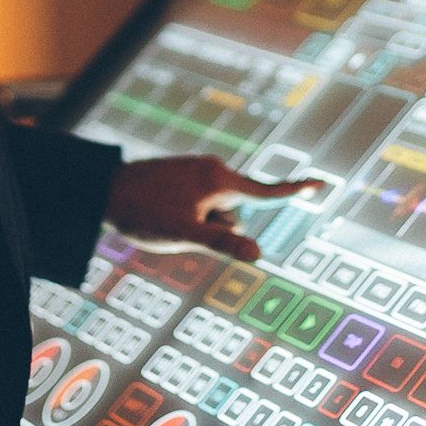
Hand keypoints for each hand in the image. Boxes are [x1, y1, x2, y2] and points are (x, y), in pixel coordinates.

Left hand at [105, 156, 323, 262]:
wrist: (103, 190)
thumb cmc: (144, 212)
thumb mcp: (184, 234)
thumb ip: (222, 243)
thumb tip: (258, 254)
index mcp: (220, 181)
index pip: (266, 191)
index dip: (295, 191)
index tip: (321, 184)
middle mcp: (213, 171)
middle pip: (234, 214)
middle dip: (217, 230)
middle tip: (179, 228)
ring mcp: (197, 172)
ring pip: (214, 213)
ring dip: (199, 225)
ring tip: (163, 221)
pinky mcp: (183, 177)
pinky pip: (199, 205)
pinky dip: (188, 217)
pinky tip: (160, 215)